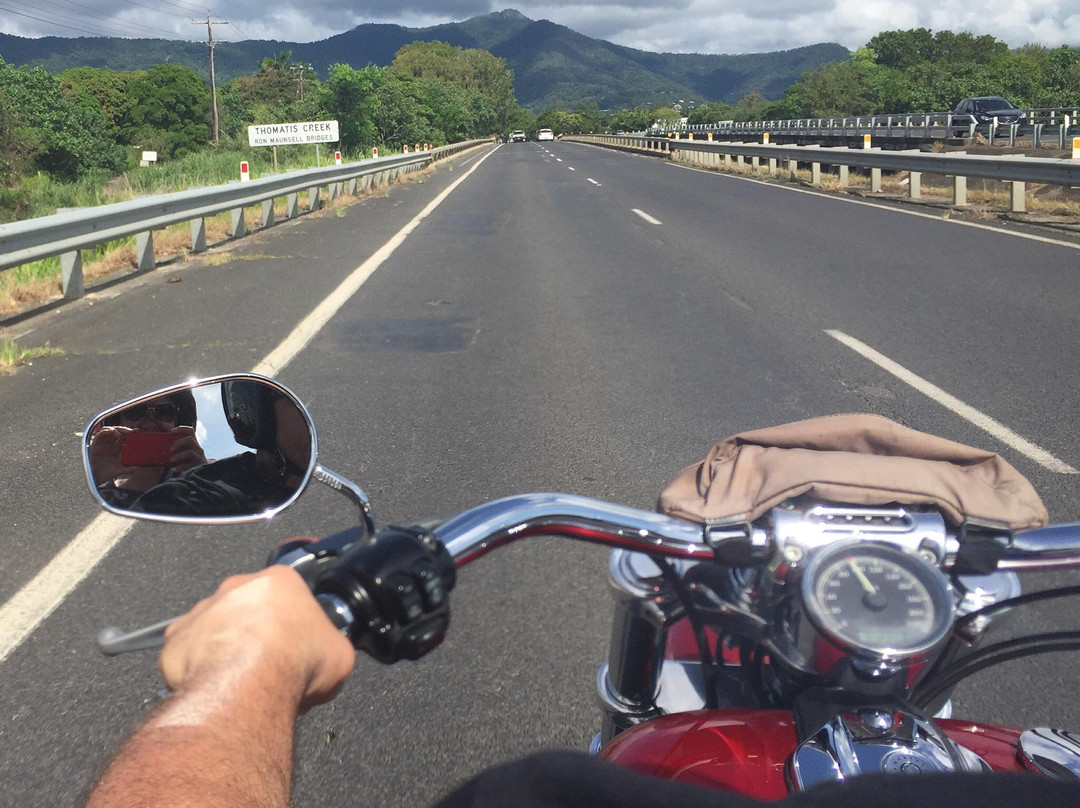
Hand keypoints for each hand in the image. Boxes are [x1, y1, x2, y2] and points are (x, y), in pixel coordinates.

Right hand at [88, 425, 134, 483]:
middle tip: (131, 431)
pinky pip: (99, 434)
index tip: (137, 431)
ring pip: (109, 431)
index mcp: (117, 449)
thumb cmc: (107, 473)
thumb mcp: (120, 470)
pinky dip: (105, 431)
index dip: (130, 433)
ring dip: (115, 429)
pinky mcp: (95, 444)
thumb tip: (138, 468)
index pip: (124, 438)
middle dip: (124, 429)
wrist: (95, 477)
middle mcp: (110, 444)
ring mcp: (103, 444)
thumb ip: (128, 469)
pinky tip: (111, 431)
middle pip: (118, 432)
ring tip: (120, 433)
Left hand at [160, 565, 355, 712]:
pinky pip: (186, 654)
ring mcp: (203, 610)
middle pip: (248, 607)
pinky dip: (196, 670)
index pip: (289, 594)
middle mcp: (237, 587)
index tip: (297, 646)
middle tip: (268, 665)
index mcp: (280, 581)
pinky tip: (214, 688)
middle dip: (256, 633)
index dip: (295, 624)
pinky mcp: (176, 639)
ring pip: (215, 628)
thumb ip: (330, 647)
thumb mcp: (339, 654)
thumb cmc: (296, 661)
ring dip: (224, 649)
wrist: (250, 684)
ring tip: (239, 682)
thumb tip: (325, 658)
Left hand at [167, 426, 205, 471]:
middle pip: (190, 439)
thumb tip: (160, 449)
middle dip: (179, 442)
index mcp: (194, 444)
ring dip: (179, 455)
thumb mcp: (184, 455)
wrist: (202, 475)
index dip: (181, 429)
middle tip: (171, 449)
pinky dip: (181, 467)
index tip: (171, 431)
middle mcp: (198, 449)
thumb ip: (177, 450)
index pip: (190, 431)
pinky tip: (175, 470)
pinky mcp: (199, 466)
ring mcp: (199, 457)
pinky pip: (189, 465)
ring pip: (190, 452)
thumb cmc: (189, 464)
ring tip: (172, 460)